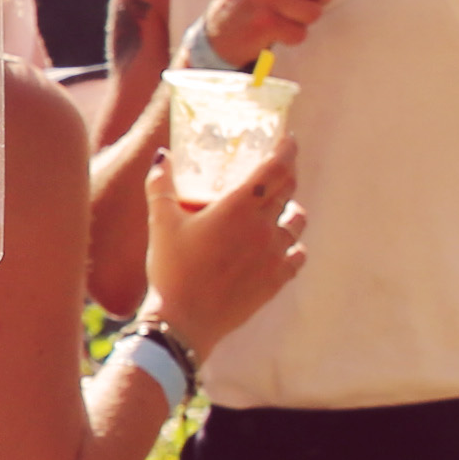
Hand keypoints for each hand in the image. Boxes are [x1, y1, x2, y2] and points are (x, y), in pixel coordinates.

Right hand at [143, 146, 303, 345]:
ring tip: (280, 208)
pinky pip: (298, 255)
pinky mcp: (276, 280)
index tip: (287, 138)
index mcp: (238, 207)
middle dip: (287, 174)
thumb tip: (163, 156)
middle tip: (277, 168)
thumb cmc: (171, 269)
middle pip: (289, 190)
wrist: (184, 322)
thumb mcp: (160, 223)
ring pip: (297, 222)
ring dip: (291, 209)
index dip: (286, 149)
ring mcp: (273, 254)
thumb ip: (161, 185)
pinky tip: (284, 245)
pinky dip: (294, 245)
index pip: (276, 168)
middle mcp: (262, 226)